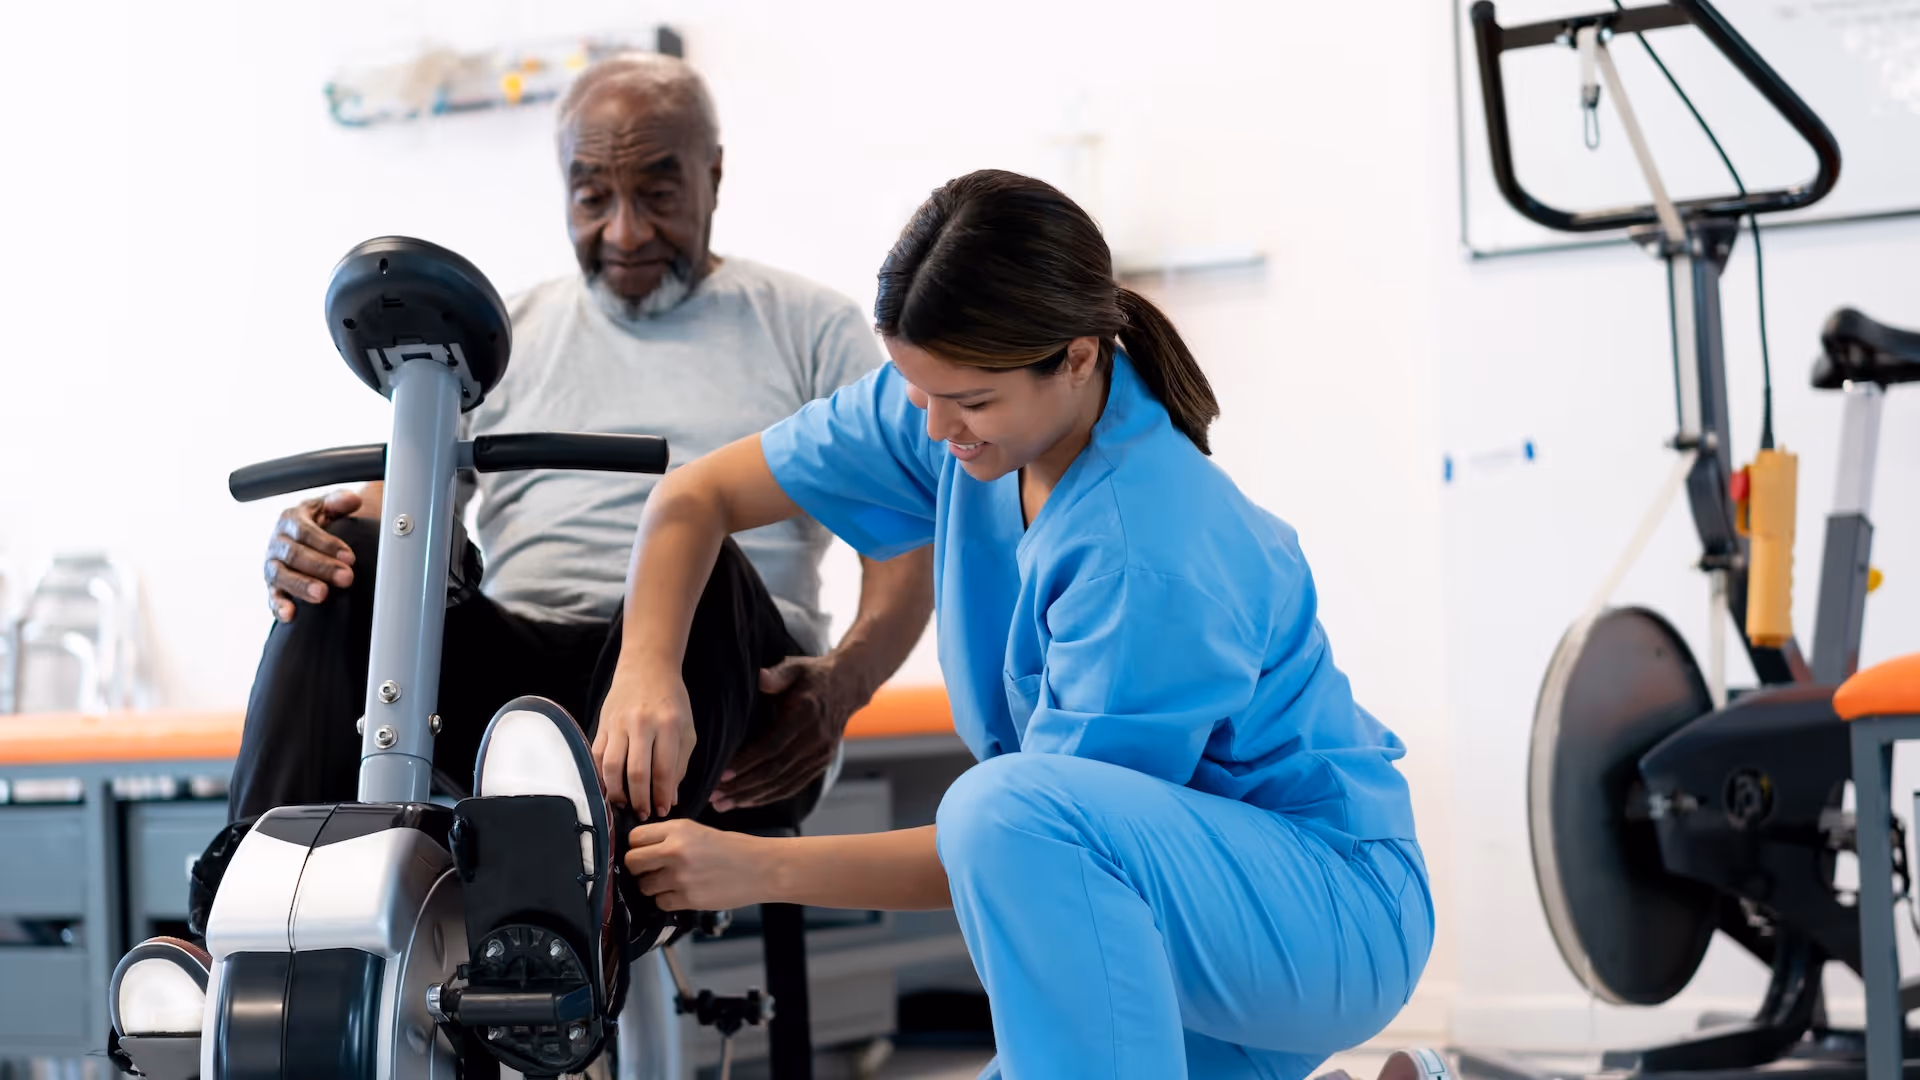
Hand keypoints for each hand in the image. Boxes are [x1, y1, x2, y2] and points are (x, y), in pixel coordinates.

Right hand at [265, 490, 360, 621]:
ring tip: (322, 595)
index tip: (350, 557)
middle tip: (346, 578)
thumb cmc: (319, 522)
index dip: (328, 544)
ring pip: (281, 575)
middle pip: (295, 555)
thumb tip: (353, 500)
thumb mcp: (327, 507)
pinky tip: (290, 615)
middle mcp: (277, 542)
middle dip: (322, 567)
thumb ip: (339, 501)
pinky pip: (272, 596)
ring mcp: (272, 565)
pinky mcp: (272, 585)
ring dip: (301, 586)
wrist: (302, 537)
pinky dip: (279, 606)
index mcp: (290, 520)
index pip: (306, 532)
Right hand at [592, 659, 696, 819]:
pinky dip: (600, 776)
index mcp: (668, 726)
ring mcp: (618, 724)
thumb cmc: (671, 701)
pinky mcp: (602, 725)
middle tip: (643, 813)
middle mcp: (642, 724)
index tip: (662, 811)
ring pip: (611, 767)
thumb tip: (670, 798)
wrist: (646, 668)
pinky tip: (608, 788)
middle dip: (639, 800)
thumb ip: (680, 765)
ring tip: (624, 805)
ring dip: (616, 793)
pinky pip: (596, 756)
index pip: (663, 770)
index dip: (661, 796)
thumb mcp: (686, 730)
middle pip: (635, 773)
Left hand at [625, 818, 773, 910]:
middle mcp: (675, 851)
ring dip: (653, 886)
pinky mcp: (687, 899)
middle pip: (632, 862)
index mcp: (678, 829)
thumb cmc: (733, 849)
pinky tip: (683, 892)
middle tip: (651, 869)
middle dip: (638, 868)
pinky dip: (668, 900)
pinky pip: (660, 902)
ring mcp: (680, 877)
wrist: (761, 868)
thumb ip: (668, 836)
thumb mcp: (698, 830)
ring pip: (644, 886)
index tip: (643, 851)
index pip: (634, 838)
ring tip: (673, 881)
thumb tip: (639, 848)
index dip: (636, 846)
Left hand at [710, 654, 867, 812]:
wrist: (847, 686)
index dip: (747, 762)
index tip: (722, 774)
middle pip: (775, 771)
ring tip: (723, 804)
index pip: (772, 745)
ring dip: (751, 796)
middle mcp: (816, 739)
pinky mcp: (822, 763)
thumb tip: (759, 677)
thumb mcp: (795, 666)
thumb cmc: (812, 675)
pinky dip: (769, 796)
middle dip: (742, 786)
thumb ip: (777, 674)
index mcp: (806, 714)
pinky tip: (747, 801)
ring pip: (783, 784)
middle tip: (713, 796)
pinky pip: (794, 786)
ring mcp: (821, 754)